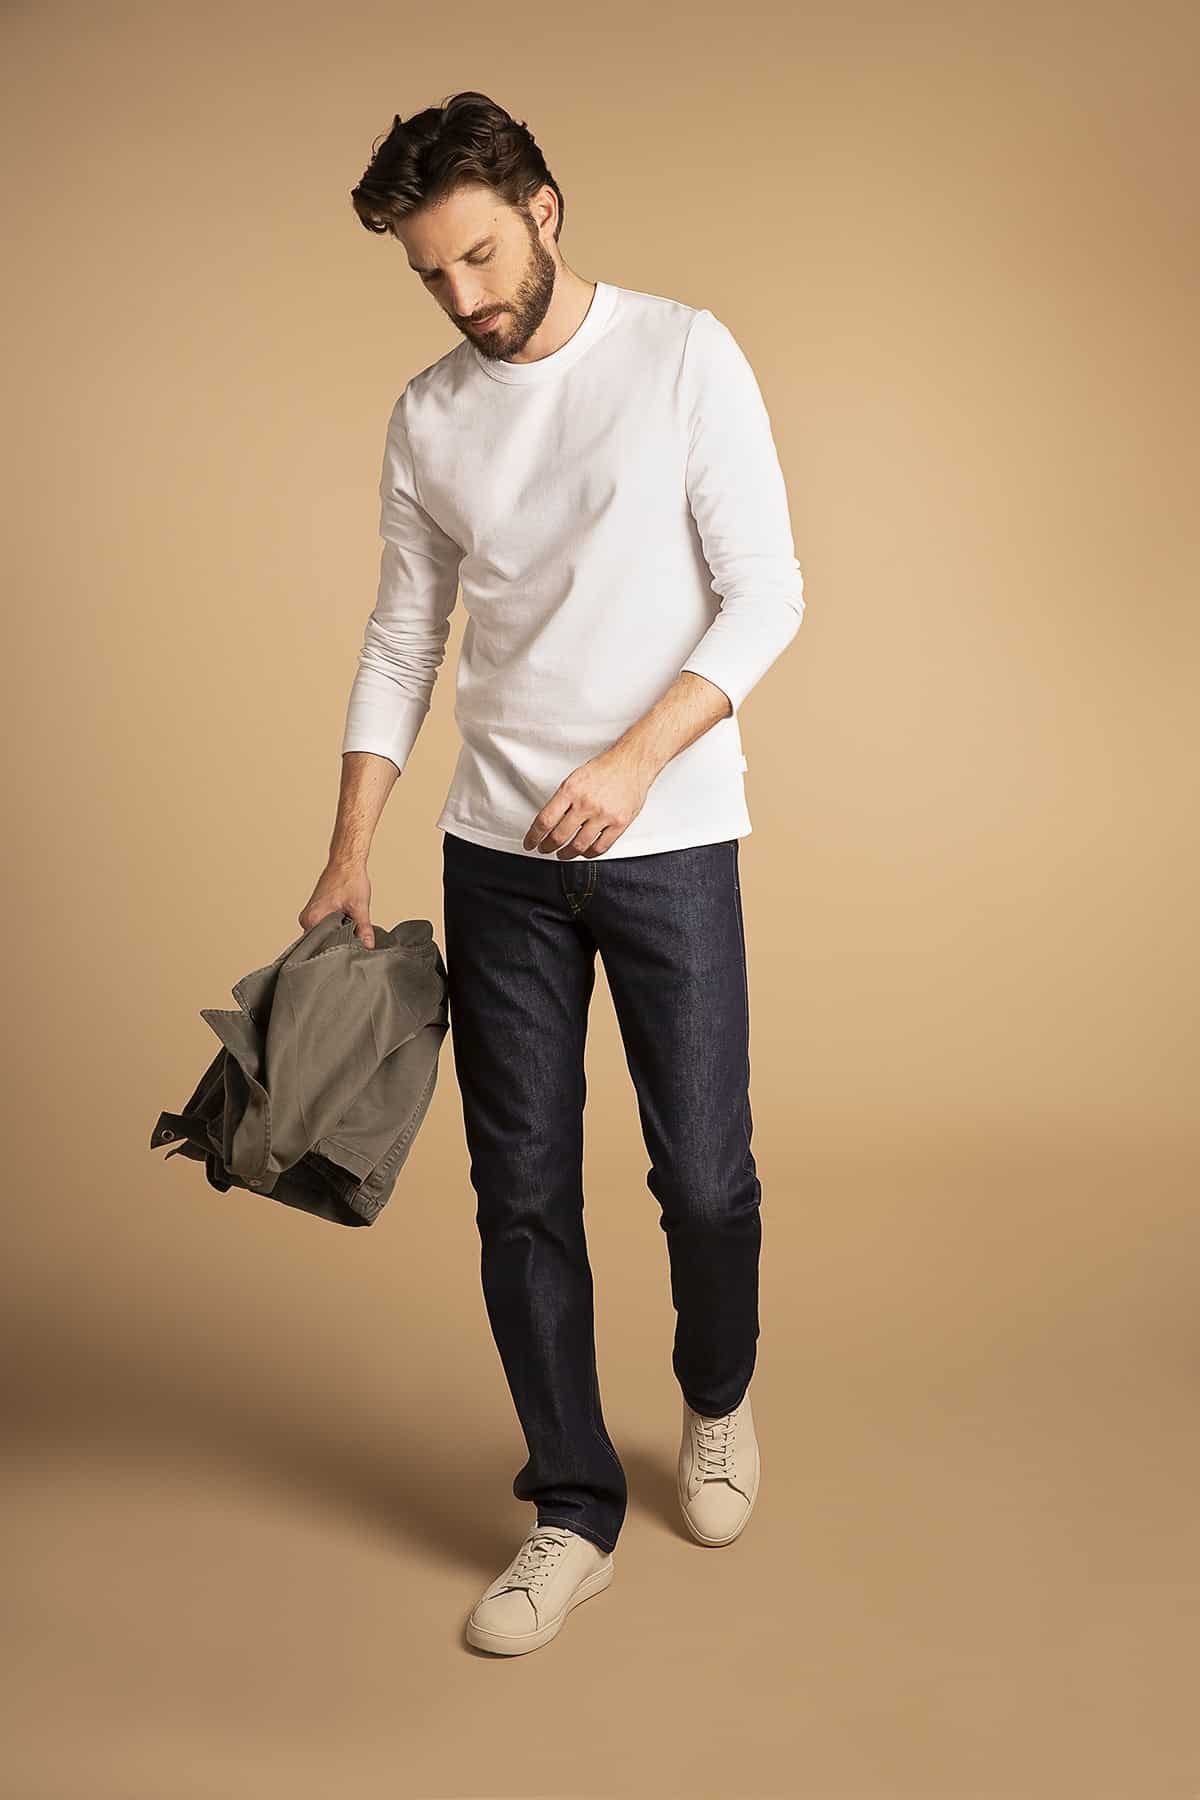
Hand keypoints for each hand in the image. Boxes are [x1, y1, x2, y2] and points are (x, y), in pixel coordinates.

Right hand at [298, 860, 374, 947]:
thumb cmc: (349, 878)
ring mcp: (310, 915)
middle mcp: (306, 918)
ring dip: (339, 932)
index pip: (322, 945)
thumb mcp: (359, 907)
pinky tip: (346, 920)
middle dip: (340, 940)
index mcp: (312, 919)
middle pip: (324, 941)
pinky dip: (337, 925)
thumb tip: (367, 945)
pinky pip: (326, 925)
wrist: (346, 862)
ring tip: (350, 924)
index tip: (351, 947)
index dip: (339, 948)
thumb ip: (363, 928)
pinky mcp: (316, 911)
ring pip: (326, 933)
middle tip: (353, 935)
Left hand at [523, 746, 653, 858]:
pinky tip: (584, 852)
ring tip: (562, 854)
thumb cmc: (604, 769)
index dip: (534, 836)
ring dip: (567, 854)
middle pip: (559, 836)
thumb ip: (563, 800)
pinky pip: (600, 847)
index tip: (530, 843)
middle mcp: (586, 803)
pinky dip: (589, 854)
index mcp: (571, 790)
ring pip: (579, 845)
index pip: (545, 820)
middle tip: (544, 849)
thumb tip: (549, 821)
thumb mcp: (575, 779)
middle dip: (547, 847)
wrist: (632, 763)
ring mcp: (604, 815)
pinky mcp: (619, 823)